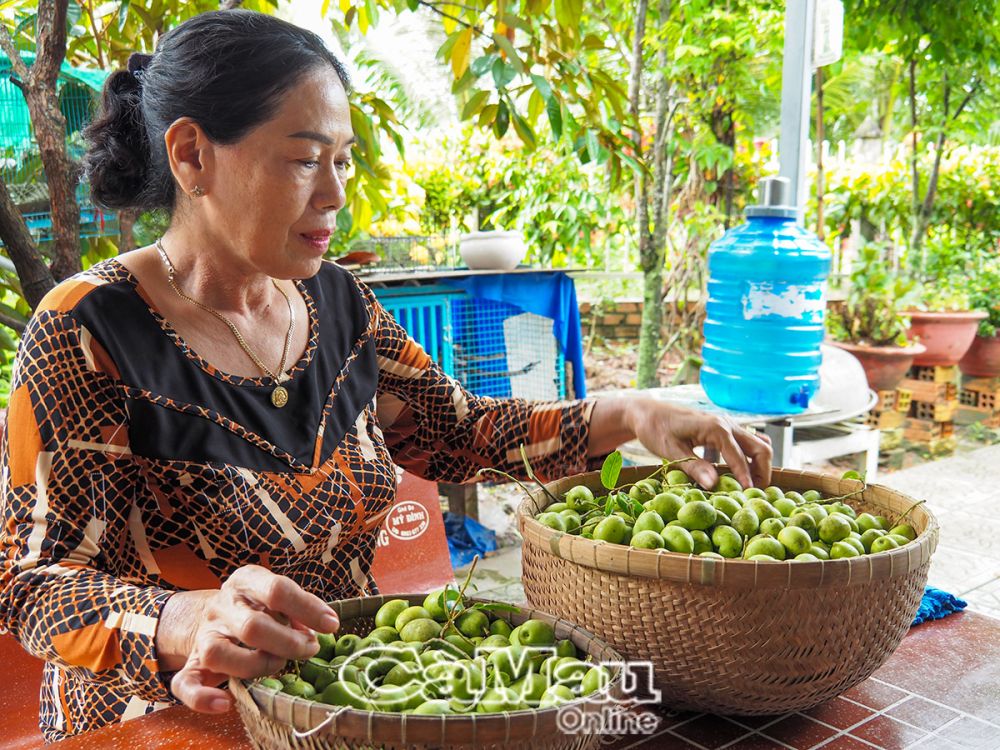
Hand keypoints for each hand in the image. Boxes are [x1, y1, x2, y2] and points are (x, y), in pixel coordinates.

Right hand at [165, 565, 339, 712]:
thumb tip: (325, 624)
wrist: (214, 615)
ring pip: (219, 654)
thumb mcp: (277, 596)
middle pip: (252, 626)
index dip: (308, 609)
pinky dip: (203, 698)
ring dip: (256, 665)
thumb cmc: (259, 606)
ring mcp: (204, 635)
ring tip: (280, 663)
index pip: (277, 589)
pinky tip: (225, 702)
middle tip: (309, 648)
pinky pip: (186, 684)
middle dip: (288, 643)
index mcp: (246, 581)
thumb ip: (299, 607)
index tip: (331, 625)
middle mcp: (221, 606)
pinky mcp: (192, 664)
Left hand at [626, 399, 771, 489]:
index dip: (747, 479)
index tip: (749, 497)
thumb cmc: (655, 429)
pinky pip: (746, 442)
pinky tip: (736, 472)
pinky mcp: (722, 428)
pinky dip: (749, 456)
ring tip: (748, 485)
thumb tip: (714, 485)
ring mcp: (727, 424)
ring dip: (758, 464)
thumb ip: (693, 467)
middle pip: (761, 448)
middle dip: (763, 472)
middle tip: (754, 493)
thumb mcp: (671, 450)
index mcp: (716, 428)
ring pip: (757, 444)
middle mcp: (727, 423)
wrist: (646, 411)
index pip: (741, 457)